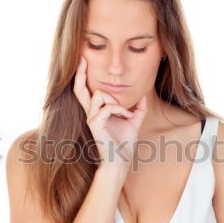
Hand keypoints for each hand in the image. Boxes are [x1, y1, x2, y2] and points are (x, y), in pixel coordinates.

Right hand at [73, 55, 147, 169]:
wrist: (121, 163)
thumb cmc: (124, 145)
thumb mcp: (134, 123)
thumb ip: (138, 109)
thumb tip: (144, 94)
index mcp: (97, 112)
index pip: (85, 91)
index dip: (81, 76)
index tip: (82, 60)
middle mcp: (91, 114)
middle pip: (79, 89)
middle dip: (80, 73)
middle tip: (83, 59)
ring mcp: (92, 119)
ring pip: (99, 95)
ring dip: (115, 100)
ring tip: (125, 112)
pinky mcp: (96, 125)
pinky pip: (108, 108)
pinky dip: (120, 110)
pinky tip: (127, 118)